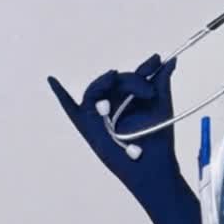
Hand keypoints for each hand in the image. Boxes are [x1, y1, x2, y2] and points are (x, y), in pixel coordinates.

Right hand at [48, 55, 179, 197]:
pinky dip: (60, 94)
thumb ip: (161, 82)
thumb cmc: (158, 139)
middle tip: (149, 92)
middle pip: (117, 80)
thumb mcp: (161, 106)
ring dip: (106, 81)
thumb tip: (172, 61)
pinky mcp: (87, 124)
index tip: (157, 59)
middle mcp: (114, 104)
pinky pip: (70, 108)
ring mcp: (99, 113)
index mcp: (131, 99)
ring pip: (97, 88)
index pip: (134, 77)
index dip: (145, 67)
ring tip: (114, 77)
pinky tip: (52, 80)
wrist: (152, 165)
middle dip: (132, 80)